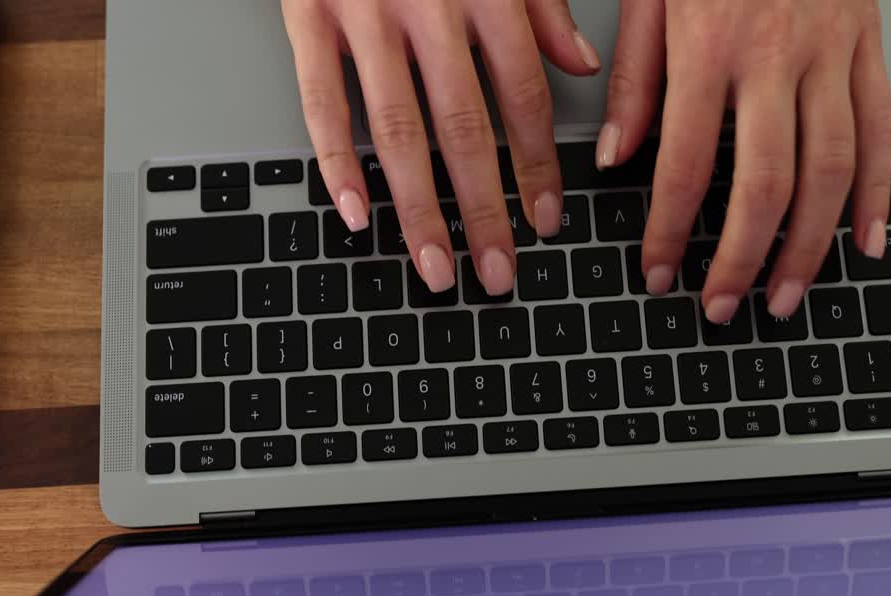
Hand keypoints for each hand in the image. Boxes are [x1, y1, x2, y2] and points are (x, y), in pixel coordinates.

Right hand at [282, 0, 602, 294]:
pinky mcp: (307, 12)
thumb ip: (541, 3)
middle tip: (498, 274)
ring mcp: (363, 9)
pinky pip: (320, 100)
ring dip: (418, 207)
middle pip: (465, 127)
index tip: (545, 219)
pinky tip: (356, 212)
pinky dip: (336, 161)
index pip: (523, 94)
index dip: (538, 164)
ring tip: (435, 266)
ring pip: (396, 128)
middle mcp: (428, 3)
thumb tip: (583, 65)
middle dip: (485, 209)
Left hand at [602, 0, 890, 321]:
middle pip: (767, 182)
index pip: (686, 164)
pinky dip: (878, 193)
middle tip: (722, 306)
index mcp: (710, 44)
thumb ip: (635, 78)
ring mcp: (832, 52)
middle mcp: (776, 55)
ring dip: (809, 245)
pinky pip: (879, 130)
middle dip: (742, 258)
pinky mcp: (869, 45)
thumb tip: (614, 157)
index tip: (658, 272)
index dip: (671, 230)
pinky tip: (865, 242)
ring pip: (832, 169)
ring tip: (786, 297)